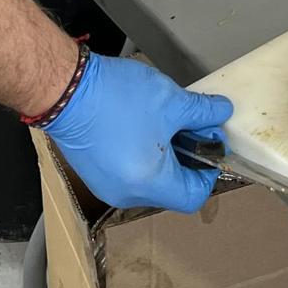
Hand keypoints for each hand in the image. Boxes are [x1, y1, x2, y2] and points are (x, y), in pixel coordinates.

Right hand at [45, 53, 233, 213]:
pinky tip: (143, 125)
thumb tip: (222, 113)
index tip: (210, 142)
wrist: (65, 90)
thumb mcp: (170, 101)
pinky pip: (130, 173)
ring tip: (166, 122)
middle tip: (192, 126)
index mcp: (148, 184)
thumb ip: (202, 112)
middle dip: (187, 159)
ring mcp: (107, 186)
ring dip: (165, 156)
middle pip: (171, 189)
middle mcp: (127, 194)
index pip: (193, 197)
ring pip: (150, 180)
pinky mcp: (95, 173)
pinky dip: (144, 155)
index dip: (209, 172)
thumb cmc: (116, 98)